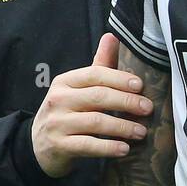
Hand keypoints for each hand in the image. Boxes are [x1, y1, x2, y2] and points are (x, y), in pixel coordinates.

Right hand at [30, 33, 153, 178]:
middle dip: (126, 101)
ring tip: (141, 131)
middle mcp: (58, 100)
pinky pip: (87, 145)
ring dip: (122, 126)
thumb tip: (112, 36)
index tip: (140, 85)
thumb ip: (98, 65)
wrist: (39, 146)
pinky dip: (108, 147)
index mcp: (65, 81)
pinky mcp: (59, 146)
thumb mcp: (78, 88)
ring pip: (95, 122)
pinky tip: (125, 149)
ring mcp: (57, 123)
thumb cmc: (67, 112)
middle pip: (98, 96)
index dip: (119, 78)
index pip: (94, 75)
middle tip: (147, 108)